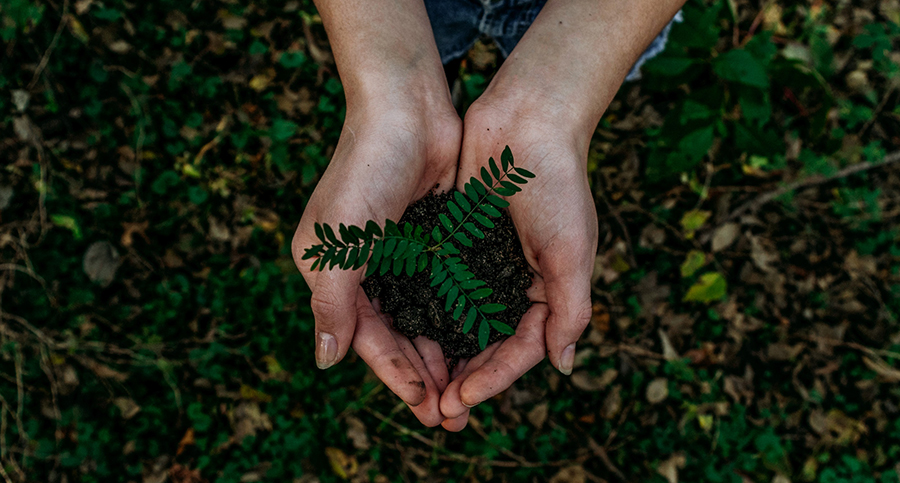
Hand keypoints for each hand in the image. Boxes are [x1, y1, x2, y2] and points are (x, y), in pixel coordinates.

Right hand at [291, 98, 460, 426]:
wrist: (407, 107)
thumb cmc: (365, 170)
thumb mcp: (339, 242)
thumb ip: (332, 303)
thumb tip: (325, 361)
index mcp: (332, 272)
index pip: (365, 337)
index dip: (394, 373)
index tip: (425, 404)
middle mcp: (364, 268)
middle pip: (396, 335)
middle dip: (423, 374)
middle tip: (452, 414)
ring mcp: (399, 254)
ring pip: (423, 318)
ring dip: (444, 353)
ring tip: (469, 389)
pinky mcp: (431, 239)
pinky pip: (445, 289)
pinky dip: (459, 316)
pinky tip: (480, 341)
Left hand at [439, 98, 597, 430]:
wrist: (526, 120)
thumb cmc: (557, 184)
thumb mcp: (572, 251)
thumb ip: (570, 310)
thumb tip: (563, 366)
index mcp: (547, 290)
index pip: (521, 349)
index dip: (494, 378)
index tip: (463, 399)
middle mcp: (514, 283)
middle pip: (487, 344)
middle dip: (464, 378)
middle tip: (437, 410)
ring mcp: (483, 263)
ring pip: (459, 322)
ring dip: (441, 354)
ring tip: (418, 385)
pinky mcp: (456, 242)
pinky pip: (439, 286)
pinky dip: (425, 312)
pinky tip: (404, 334)